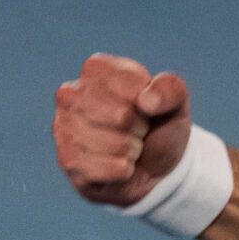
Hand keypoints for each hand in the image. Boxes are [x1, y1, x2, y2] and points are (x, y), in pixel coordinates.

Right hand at [53, 53, 191, 206]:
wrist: (155, 166)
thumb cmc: (159, 126)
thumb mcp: (176, 103)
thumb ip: (170, 89)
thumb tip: (145, 101)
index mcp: (96, 69)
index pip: (129, 85)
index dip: (148, 102)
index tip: (145, 106)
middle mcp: (70, 94)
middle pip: (121, 116)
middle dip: (139, 127)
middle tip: (137, 129)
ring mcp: (62, 126)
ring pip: (113, 144)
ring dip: (132, 150)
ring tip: (128, 146)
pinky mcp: (66, 159)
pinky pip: (106, 168)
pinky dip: (123, 171)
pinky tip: (120, 165)